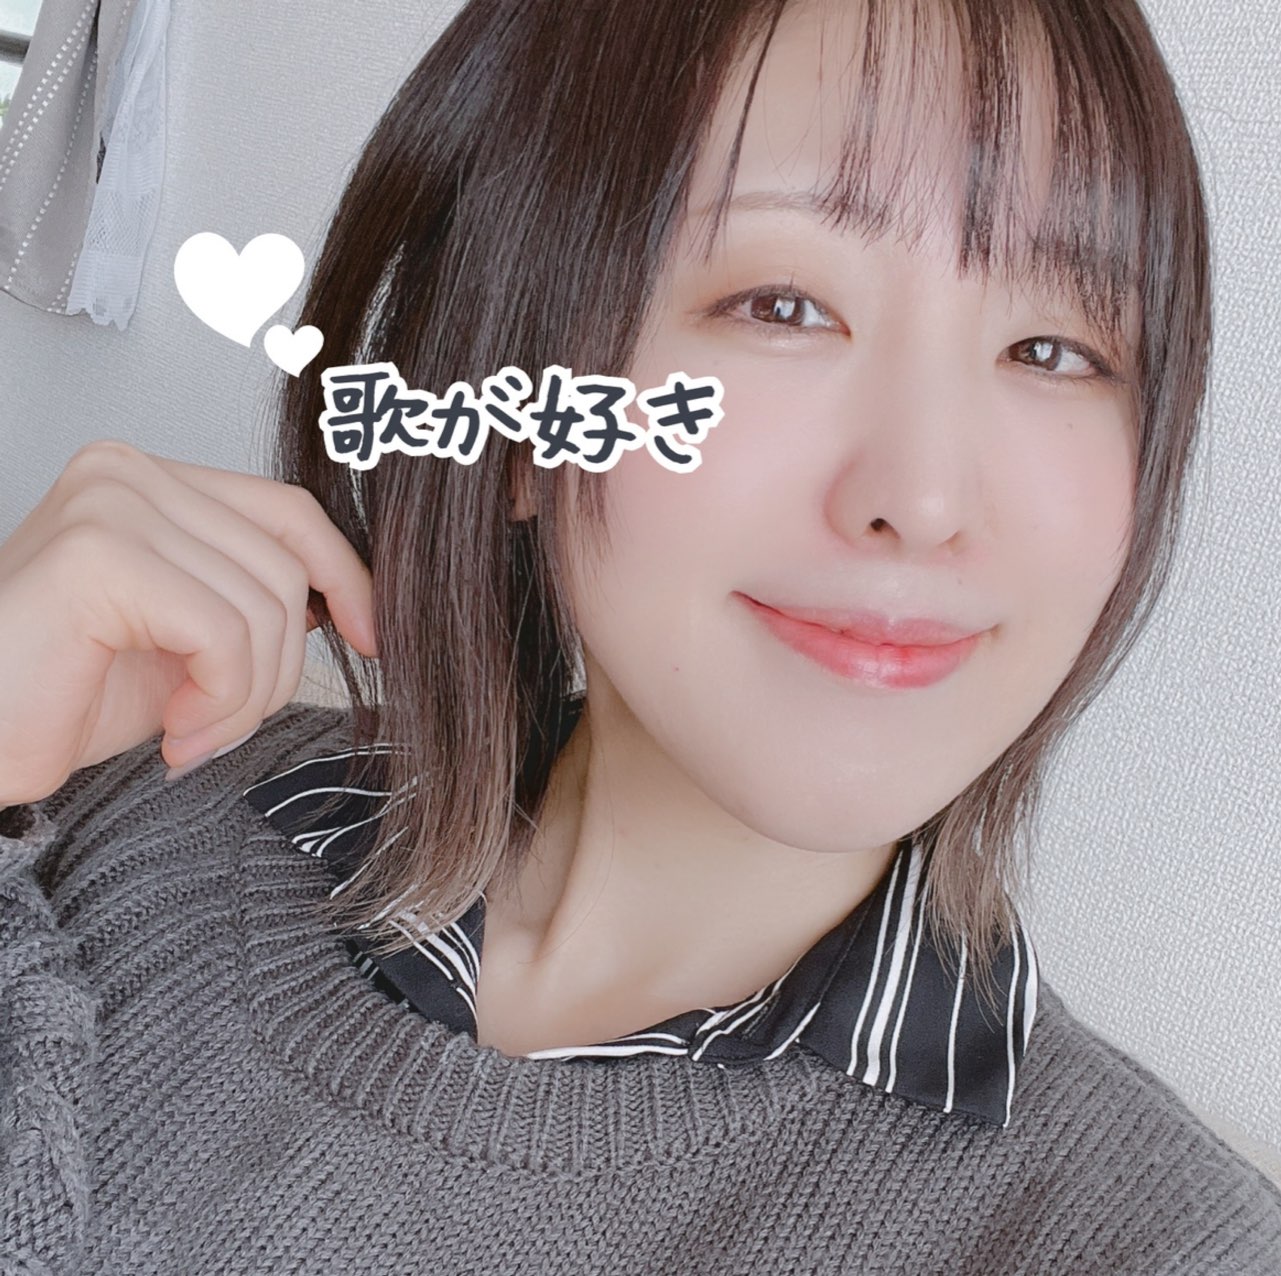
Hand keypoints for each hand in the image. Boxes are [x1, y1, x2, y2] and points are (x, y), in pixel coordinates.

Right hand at [0, 439, 377, 804]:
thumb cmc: (63, 694)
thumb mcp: (188, 641)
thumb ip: (252, 600)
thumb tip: (339, 598)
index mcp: (151, 481)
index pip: (290, 512)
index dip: (345, 575)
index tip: (371, 635)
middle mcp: (127, 472)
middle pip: (284, 566)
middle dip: (278, 669)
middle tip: (222, 722)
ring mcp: (109, 504)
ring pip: (264, 606)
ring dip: (245, 698)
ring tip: (191, 731)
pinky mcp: (97, 555)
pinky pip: (224, 633)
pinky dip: (220, 700)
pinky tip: (174, 730)